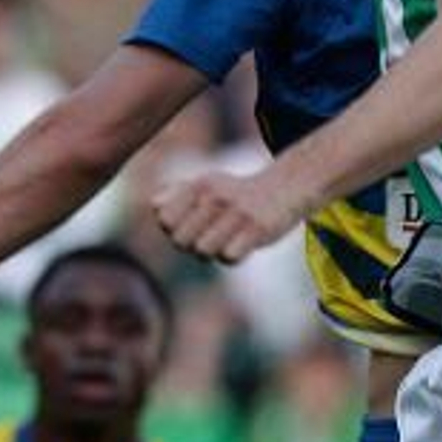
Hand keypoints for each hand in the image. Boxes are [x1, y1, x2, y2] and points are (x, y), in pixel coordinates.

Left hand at [153, 169, 304, 263]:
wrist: (287, 188)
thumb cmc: (240, 193)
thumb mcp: (210, 184)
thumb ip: (178, 193)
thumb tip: (154, 205)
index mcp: (200, 184)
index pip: (164, 218)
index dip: (174, 228)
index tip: (192, 225)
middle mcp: (215, 196)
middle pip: (180, 240)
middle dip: (192, 244)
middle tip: (212, 235)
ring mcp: (237, 212)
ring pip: (203, 251)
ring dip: (214, 252)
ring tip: (228, 239)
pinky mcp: (257, 229)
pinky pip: (229, 258)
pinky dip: (234, 256)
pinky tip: (244, 244)